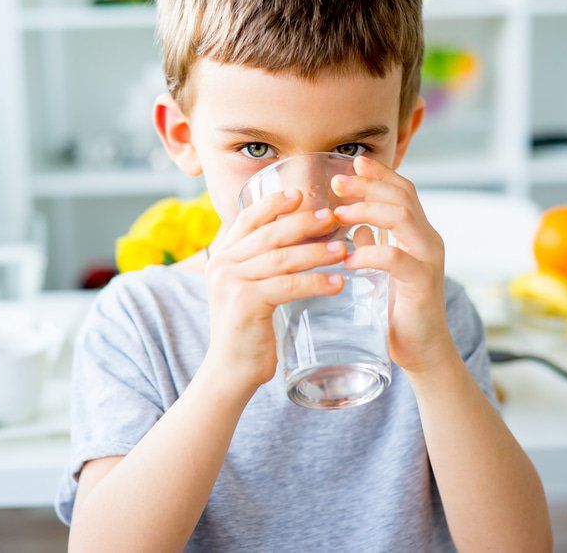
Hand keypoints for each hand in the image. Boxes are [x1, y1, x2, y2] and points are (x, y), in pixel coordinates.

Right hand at [203, 190, 347, 391]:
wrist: (230, 372)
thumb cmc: (249, 331)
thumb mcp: (251, 290)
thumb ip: (265, 266)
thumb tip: (304, 241)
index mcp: (223, 257)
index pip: (247, 218)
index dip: (273, 204)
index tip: (299, 194)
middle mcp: (222, 264)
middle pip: (268, 233)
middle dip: (303, 223)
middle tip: (333, 217)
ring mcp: (231, 283)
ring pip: (280, 257)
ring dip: (315, 252)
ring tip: (343, 249)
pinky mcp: (245, 303)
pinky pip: (287, 286)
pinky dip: (315, 282)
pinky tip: (337, 283)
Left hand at [331, 155, 456, 374]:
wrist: (421, 351)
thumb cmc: (399, 311)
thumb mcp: (382, 271)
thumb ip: (374, 245)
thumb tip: (356, 226)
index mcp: (418, 234)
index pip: (403, 191)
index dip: (380, 175)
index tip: (352, 163)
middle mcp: (428, 240)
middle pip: (402, 197)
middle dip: (369, 185)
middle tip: (337, 183)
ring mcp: (428, 260)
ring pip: (402, 218)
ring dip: (367, 210)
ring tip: (338, 214)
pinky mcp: (423, 283)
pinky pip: (396, 258)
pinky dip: (370, 253)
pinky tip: (349, 258)